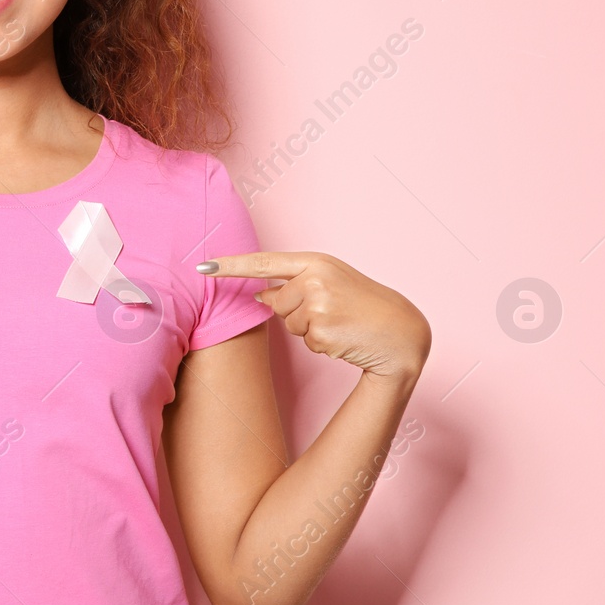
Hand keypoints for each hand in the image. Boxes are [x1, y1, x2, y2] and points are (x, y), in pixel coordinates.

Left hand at [196, 252, 430, 380]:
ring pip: (288, 323)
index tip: (203, 266)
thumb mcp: (331, 283)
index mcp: (316, 261)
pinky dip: (320, 344)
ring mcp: (318, 304)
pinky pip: (303, 341)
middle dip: (296, 312)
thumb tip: (259, 294)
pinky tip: (343, 336)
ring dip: (308, 329)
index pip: (263, 262)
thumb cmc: (365, 305)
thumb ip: (295, 284)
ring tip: (340, 323)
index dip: (231, 265)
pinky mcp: (321, 330)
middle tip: (332, 311)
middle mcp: (314, 278)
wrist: (401, 332)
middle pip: (275, 301)